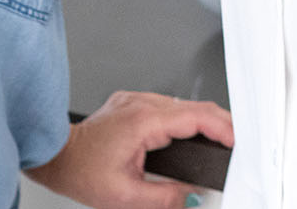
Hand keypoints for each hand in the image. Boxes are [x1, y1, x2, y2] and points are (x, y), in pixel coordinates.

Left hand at [25, 90, 233, 208]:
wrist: (57, 156)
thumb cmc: (82, 172)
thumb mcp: (128, 197)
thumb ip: (167, 198)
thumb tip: (195, 197)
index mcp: (143, 121)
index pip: (195, 116)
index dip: (223, 127)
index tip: (238, 140)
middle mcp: (141, 104)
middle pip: (193, 106)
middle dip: (220, 123)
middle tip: (237, 143)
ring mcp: (135, 100)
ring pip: (182, 104)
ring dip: (203, 119)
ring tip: (219, 139)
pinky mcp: (131, 103)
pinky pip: (166, 105)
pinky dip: (184, 118)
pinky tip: (191, 132)